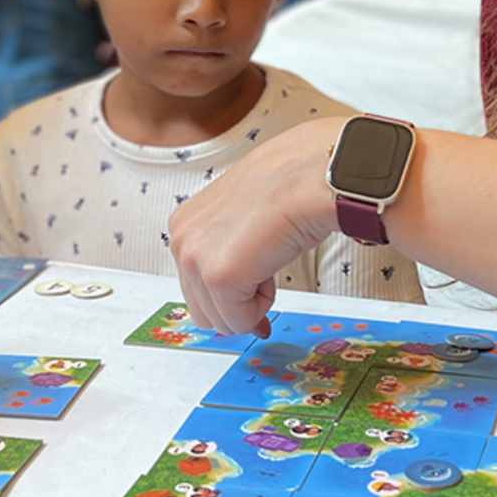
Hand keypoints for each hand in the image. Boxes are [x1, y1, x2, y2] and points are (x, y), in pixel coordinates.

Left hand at [167, 118, 337, 335]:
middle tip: (266, 277)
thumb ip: (230, 250)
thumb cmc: (291, 185)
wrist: (314, 175)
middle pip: (204, 310)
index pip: (195, 287)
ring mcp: (195, 258)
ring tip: (270, 261)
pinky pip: (239, 321)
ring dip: (254, 301)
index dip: (229, 298)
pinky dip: (263, 306)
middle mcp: (182, 239)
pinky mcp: (219, 276)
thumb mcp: (244, 218)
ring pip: (222, 320)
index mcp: (186, 223)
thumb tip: (237, 292)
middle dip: (240, 303)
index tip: (251, 293)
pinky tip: (272, 269)